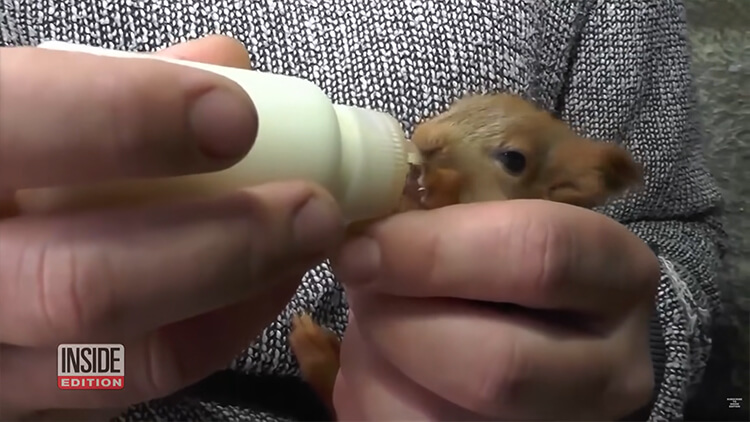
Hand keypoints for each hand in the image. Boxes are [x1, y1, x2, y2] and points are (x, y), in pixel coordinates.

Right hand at [0, 36, 343, 419]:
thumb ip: (108, 79)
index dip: (130, 120)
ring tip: (302, 247)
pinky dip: (211, 339)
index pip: (20, 129)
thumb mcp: (19, 104)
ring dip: (237, 299)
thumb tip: (225, 64)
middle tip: (312, 209)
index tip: (233, 116)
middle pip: (85, 286)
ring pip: (120, 361)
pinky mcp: (24, 401)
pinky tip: (255, 291)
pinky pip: (127, 390)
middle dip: (226, 245)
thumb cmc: (5, 159)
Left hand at [332, 200, 658, 420]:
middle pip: (496, 366)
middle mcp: (612, 372)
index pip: (538, 256)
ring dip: (376, 367)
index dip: (433, 251)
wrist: (539, 348)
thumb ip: (444, 223)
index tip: (361, 246)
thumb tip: (359, 238)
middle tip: (361, 290)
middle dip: (399, 324)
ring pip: (443, 421)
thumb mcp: (495, 226)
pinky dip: (371, 400)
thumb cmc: (505, 273)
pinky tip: (379, 369)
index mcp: (617, 277)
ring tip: (373, 329)